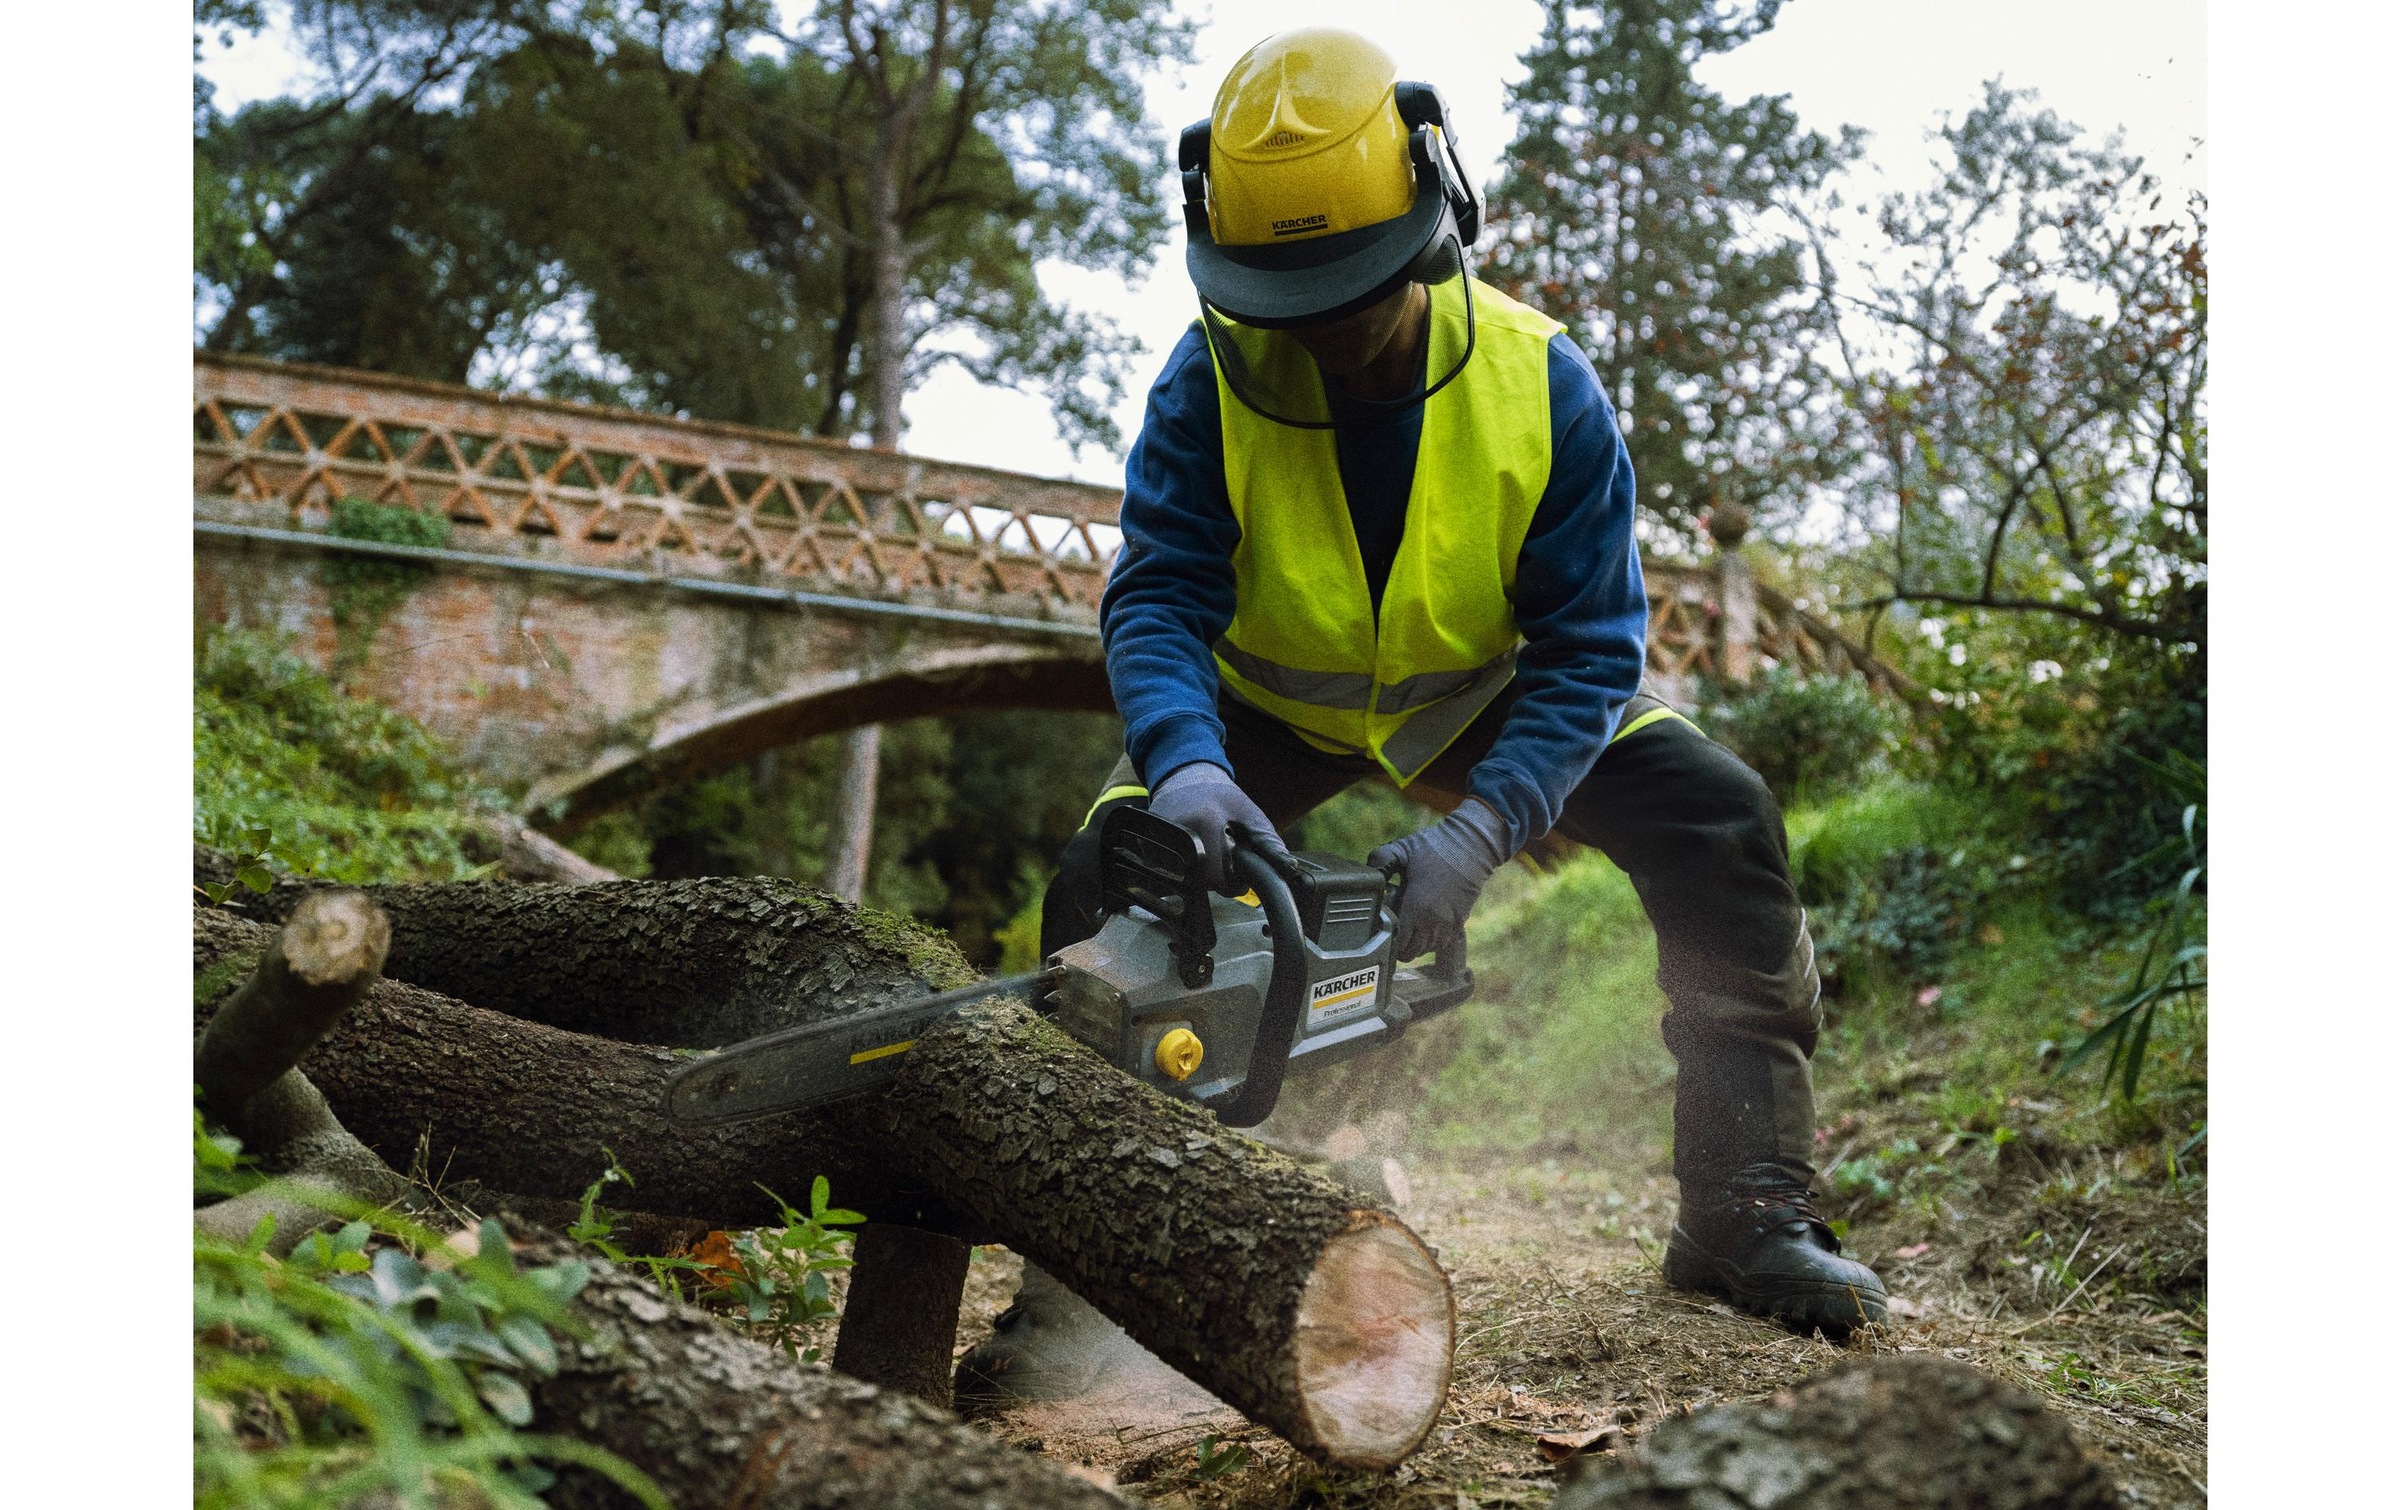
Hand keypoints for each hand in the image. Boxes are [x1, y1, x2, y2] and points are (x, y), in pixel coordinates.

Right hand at [1148, 761, 1285, 891]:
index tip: (1239, 877)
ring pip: (1184, 880)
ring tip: (1204, 847)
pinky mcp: (1146, 847)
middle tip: (1221, 855)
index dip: (1233, 884)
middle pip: (1201, 882)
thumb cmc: (1220, 798)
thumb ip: (1268, 841)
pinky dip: (1181, 868)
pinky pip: (1167, 873)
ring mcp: (1157, 840)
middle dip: (1216, 878)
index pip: (1218, 877)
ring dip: (1199, 873)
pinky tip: (1188, 849)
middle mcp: (1177, 831)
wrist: (1183, 779)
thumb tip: (1286, 869)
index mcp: (1205, 822)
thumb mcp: (1249, 813)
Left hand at [1368, 799, 1511, 963]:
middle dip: (1399, 945)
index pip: (1399, 943)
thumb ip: (1379, 861)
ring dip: (1415, 944)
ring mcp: (1449, 924)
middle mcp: (1433, 922)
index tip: (1382, 929)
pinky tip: (1424, 926)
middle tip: (1392, 928)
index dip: (1387, 941)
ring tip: (1408, 927)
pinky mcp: (1460, 921)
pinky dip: (1432, 941)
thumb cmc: (1435, 846)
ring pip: (1427, 950)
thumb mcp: (1401, 848)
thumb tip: (1367, 877)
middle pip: (1411, 952)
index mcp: (1416, 907)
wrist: (1472, 845)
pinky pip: (1442, 944)